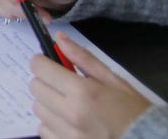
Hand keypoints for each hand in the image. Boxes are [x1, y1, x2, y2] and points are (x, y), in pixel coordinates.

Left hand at [28, 35, 150, 138]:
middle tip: (62, 85)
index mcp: (82, 91)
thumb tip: (59, 38)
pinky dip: (51, 124)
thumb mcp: (113, 80)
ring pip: (37, 109)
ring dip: (48, 103)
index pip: (40, 68)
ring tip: (68, 105)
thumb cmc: (133, 110)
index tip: (50, 64)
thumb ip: (83, 58)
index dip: (42, 62)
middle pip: (35, 88)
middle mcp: (69, 113)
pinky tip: (68, 122)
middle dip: (45, 81)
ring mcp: (65, 133)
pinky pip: (43, 130)